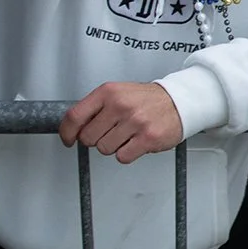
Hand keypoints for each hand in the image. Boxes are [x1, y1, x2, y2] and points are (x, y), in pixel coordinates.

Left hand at [58, 81, 184, 164]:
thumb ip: (96, 107)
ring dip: (114, 146)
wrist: (180, 101)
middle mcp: (121, 105)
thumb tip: (73, 127)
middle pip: (88, 138)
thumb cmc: (148, 100)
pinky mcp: (148, 138)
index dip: (67, 132)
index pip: (75, 116)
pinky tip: (136, 141)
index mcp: (109, 92)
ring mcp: (135, 122)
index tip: (68, 139)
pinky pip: (122, 157)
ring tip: (127, 135)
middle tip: (110, 132)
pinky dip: (127, 153)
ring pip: (104, 149)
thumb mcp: (118, 93)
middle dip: (96, 139)